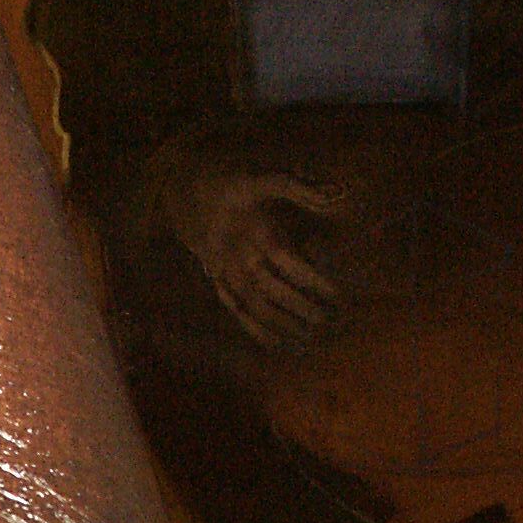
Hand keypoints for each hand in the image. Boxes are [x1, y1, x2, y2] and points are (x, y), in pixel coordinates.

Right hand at [184, 170, 344, 351]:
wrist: (182, 191)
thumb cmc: (232, 185)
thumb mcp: (265, 178)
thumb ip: (300, 187)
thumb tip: (340, 192)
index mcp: (253, 232)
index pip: (289, 262)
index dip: (313, 280)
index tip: (337, 295)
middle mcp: (238, 257)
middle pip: (272, 291)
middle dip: (301, 308)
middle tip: (328, 321)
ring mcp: (225, 273)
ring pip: (253, 307)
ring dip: (280, 326)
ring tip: (307, 339)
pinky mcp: (216, 282)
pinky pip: (235, 311)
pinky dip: (254, 330)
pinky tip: (275, 344)